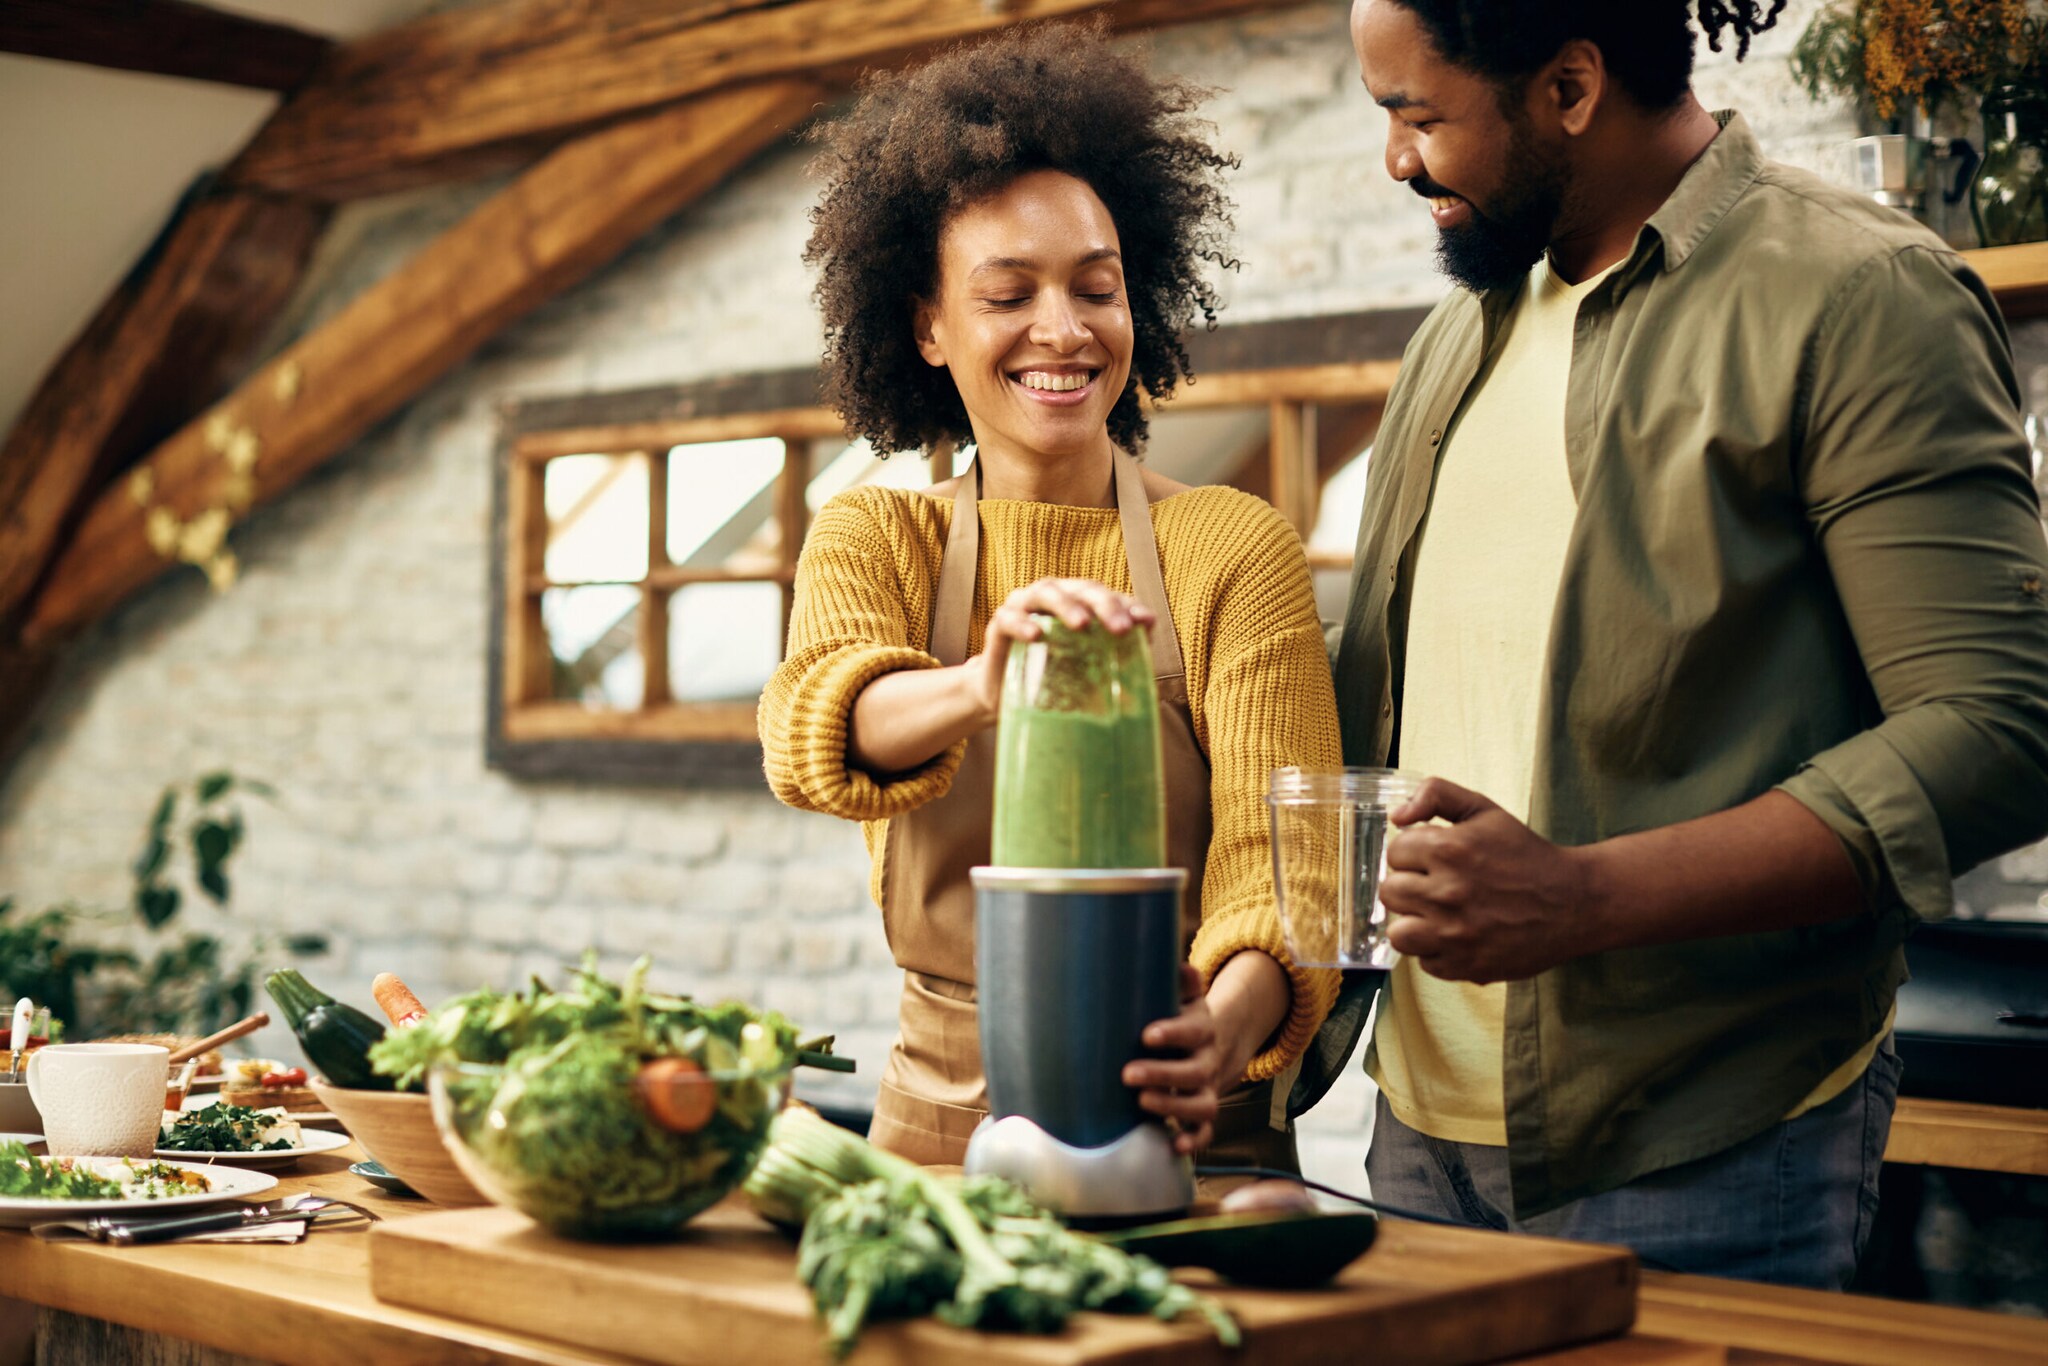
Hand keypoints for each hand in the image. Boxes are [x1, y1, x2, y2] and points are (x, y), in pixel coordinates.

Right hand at [968, 577, 1153, 717]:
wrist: (1004, 700)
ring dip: (1066, 605)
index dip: (1128, 606)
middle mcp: (1054, 599)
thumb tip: (1143, 677)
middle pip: (1082, 589)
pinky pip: (1008, 617)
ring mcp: (1024, 607)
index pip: (1109, 598)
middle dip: (1104, 605)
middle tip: (1120, 628)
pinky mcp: (998, 625)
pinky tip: (1036, 636)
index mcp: (1080, 605)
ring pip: (1046, 592)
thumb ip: (1115, 667)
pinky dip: (1023, 623)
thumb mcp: (1088, 676)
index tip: (1146, 624)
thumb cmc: (1052, 681)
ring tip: (1082, 625)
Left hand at [1121, 965, 1222, 1153]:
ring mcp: (1207, 1090)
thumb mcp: (1187, 999)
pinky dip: (1194, 1142)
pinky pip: (1206, 1132)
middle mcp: (1207, 1062)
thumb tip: (1180, 965)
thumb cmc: (1186, 1020)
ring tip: (1141, 1102)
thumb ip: (1183, 984)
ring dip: (1173, 1106)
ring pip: (1202, 1105)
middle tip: (1127, 1074)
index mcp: (1202, 1030)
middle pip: (1193, 1072)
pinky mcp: (1204, 1113)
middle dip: (1161, 1074)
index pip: (1192, 1031)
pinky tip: (1174, 1145)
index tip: (1147, 1035)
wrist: (1219, 1047)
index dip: (1172, 1034)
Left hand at [1381, 778, 1597, 983]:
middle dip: (1410, 886)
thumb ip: (1436, 794)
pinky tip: (1460, 936)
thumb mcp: (1484, 810)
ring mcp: (1455, 934)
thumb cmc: (1525, 854)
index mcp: (1447, 849)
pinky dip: (1439, 952)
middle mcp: (1447, 893)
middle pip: (1390, 892)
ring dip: (1414, 923)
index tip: (1433, 859)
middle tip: (1436, 886)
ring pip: (1398, 933)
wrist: (1574, 902)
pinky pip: (1426, 963)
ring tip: (1437, 915)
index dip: (1412, 854)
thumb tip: (1396, 816)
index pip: (1394, 853)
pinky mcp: (1466, 965)